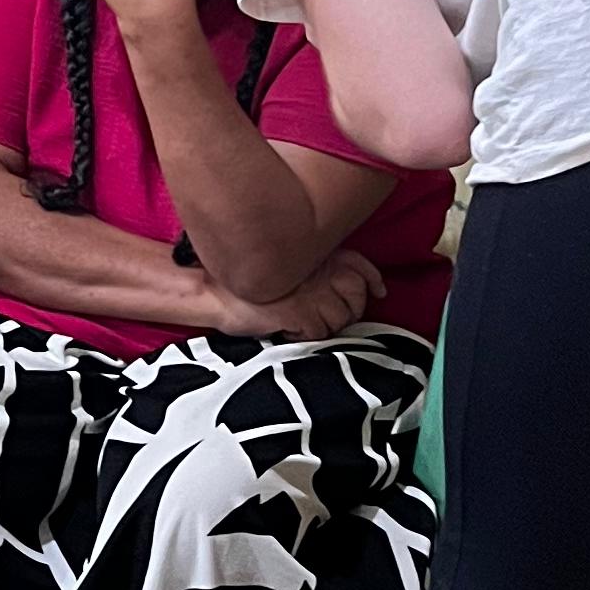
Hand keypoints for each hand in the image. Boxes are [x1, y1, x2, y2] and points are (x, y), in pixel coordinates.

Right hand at [211, 248, 384, 342]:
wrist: (212, 292)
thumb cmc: (242, 283)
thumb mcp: (281, 265)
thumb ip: (312, 269)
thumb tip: (347, 288)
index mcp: (315, 253)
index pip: (360, 265)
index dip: (372, 280)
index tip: (378, 292)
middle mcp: (319, 268)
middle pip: (355, 299)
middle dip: (346, 312)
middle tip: (324, 316)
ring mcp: (312, 290)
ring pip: (340, 319)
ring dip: (323, 326)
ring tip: (298, 321)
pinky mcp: (302, 311)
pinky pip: (319, 332)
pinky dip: (305, 335)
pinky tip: (287, 328)